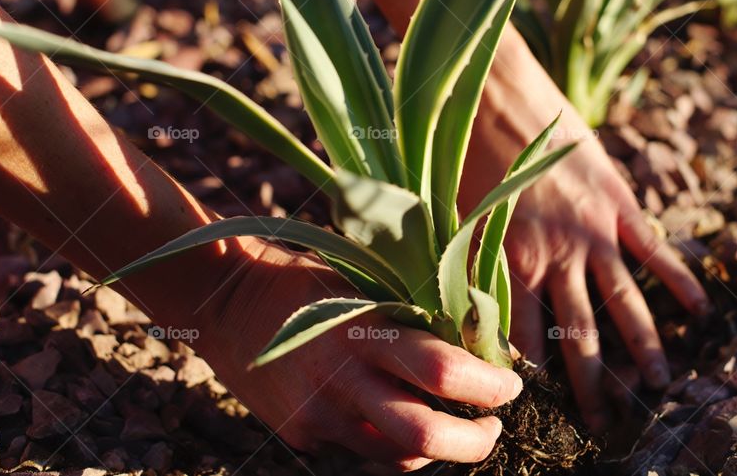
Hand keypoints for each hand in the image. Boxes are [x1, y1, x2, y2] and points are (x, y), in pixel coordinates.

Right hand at [193, 240, 522, 470]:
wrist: (226, 303)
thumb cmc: (307, 279)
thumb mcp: (362, 280)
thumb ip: (413, 313)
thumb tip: (481, 340)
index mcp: (361, 330)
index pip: (441, 372)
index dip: (489, 386)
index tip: (511, 384)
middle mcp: (341, 380)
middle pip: (426, 438)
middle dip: (476, 442)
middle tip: (493, 427)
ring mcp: (319, 416)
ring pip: (399, 457)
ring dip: (438, 448)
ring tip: (451, 422)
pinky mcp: (304, 436)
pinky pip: (365, 451)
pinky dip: (392, 441)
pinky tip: (393, 414)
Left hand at [461, 30, 709, 430]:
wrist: (492, 93)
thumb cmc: (461, 153)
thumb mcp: (454, 216)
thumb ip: (464, 264)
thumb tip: (458, 310)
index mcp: (509, 262)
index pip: (522, 337)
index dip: (531, 375)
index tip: (539, 405)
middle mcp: (555, 256)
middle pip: (577, 335)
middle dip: (590, 384)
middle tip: (602, 422)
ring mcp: (592, 231)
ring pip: (623, 303)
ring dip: (640, 347)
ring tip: (654, 384)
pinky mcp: (617, 202)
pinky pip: (654, 250)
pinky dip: (677, 280)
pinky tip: (697, 308)